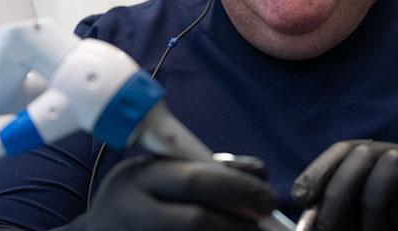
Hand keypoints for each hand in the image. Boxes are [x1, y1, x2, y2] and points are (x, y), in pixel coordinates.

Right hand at [76, 155, 277, 230]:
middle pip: (196, 221)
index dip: (238, 189)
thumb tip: (258, 176)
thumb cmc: (141, 201)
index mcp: (138, 176)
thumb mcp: (162, 176)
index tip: (267, 198)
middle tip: (263, 225)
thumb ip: (206, 171)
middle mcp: (130, 209)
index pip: (194, 180)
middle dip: (238, 224)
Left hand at [291, 140, 397, 230]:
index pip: (343, 150)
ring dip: (374, 205)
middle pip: (363, 153)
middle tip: (326, 229)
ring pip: (392, 164)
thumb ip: (339, 218)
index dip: (319, 169)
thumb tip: (308, 222)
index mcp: (374, 159)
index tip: (300, 197)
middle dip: (338, 191)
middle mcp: (397, 155)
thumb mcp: (363, 221)